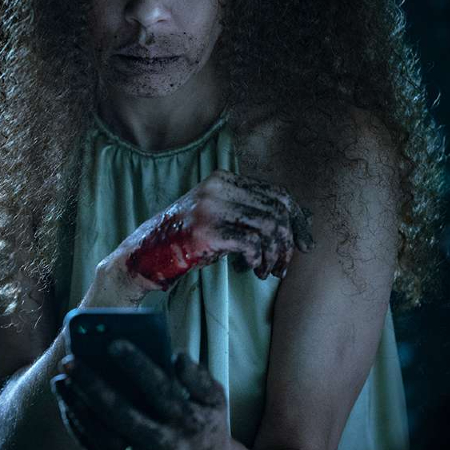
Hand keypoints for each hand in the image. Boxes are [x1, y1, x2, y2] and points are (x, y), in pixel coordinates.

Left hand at [50, 340, 233, 449]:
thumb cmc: (205, 426)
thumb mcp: (215, 400)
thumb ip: (198, 376)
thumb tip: (176, 356)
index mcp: (190, 422)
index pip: (161, 390)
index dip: (138, 366)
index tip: (113, 343)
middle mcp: (167, 446)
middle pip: (124, 414)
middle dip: (93, 386)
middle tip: (70, 361)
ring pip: (103, 436)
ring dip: (77, 406)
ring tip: (60, 380)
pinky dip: (78, 426)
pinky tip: (66, 403)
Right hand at [106, 168, 315, 292]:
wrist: (144, 255)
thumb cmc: (185, 240)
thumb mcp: (217, 216)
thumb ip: (249, 212)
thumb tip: (299, 219)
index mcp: (221, 179)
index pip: (276, 193)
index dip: (297, 220)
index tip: (305, 243)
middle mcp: (216, 188)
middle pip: (276, 210)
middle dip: (289, 241)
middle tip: (285, 265)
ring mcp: (210, 208)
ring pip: (268, 227)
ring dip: (276, 255)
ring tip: (269, 270)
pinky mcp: (206, 232)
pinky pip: (252, 243)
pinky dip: (260, 260)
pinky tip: (255, 270)